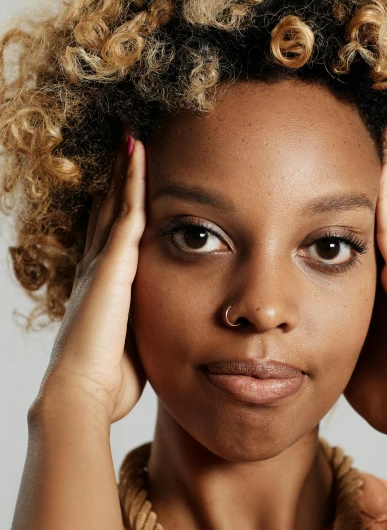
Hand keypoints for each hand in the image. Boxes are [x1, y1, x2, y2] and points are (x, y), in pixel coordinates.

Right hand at [34, 133, 147, 423]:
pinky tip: (138, 152)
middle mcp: (98, 269)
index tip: (127, 188)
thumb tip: (163, 330)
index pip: (110, 239)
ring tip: (132, 136)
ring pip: (115, 204)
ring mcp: (103, 264)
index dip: (116, 210)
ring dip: (124, 171)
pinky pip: (126, 212)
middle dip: (116, 181)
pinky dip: (131, 181)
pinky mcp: (113, 265)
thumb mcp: (131, 346)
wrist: (81, 392)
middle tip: (126, 146)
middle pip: (107, 212)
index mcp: (102, 289)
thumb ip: (141, 328)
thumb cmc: (107, 380)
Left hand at [343, 120, 386, 453]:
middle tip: (374, 134)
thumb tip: (293, 323)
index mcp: (379, 289)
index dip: (359, 202)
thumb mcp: (345, 348)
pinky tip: (383, 174)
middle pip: (386, 214)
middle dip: (380, 176)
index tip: (342, 170)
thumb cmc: (385, 390)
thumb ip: (325, 328)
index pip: (367, 234)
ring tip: (384, 137)